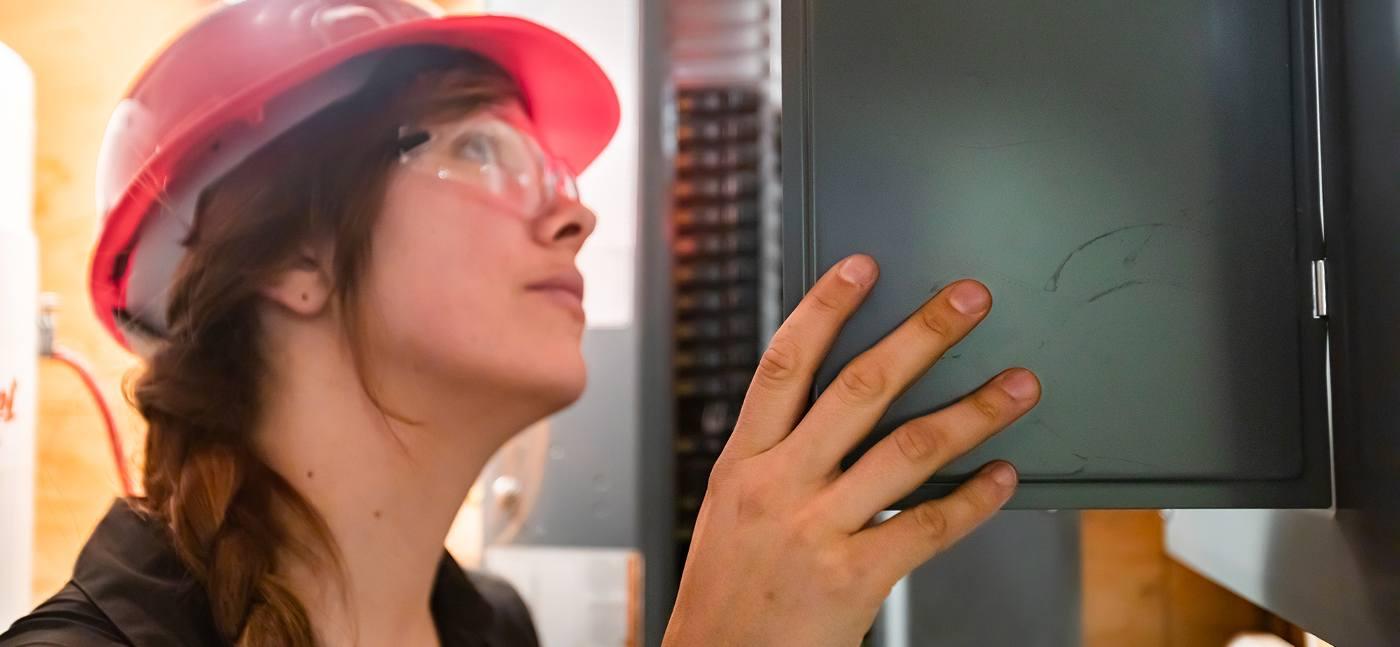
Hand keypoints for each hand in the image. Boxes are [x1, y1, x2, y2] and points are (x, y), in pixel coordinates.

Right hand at [663, 255, 1040, 646]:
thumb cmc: (726, 596)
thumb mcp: (732, 512)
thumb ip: (777, 459)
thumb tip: (833, 411)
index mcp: (743, 462)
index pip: (784, 365)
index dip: (825, 308)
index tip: (863, 268)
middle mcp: (779, 485)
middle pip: (860, 388)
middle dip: (922, 335)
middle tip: (968, 301)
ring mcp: (816, 530)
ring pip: (908, 450)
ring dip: (973, 410)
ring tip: (1018, 384)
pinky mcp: (852, 578)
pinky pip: (928, 527)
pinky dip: (975, 500)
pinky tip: (1003, 477)